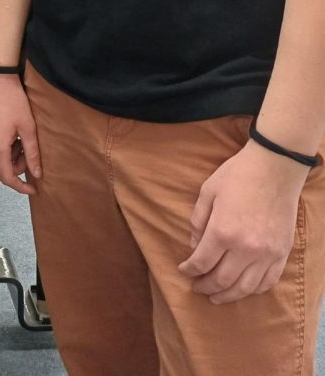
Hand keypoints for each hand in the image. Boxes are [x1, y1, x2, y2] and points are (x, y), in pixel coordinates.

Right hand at [0, 75, 40, 194]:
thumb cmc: (14, 101)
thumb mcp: (28, 127)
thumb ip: (32, 153)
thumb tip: (37, 174)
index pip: (7, 177)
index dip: (20, 187)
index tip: (33, 189)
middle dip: (15, 173)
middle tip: (30, 161)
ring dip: (8, 161)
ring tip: (23, 146)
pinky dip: (2, 151)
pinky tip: (14, 139)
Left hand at [178, 142, 306, 303]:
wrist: (274, 168)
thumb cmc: (237, 175)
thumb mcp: (207, 192)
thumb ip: (198, 221)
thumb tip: (193, 246)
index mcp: (222, 231)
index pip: (201, 262)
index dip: (189, 270)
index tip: (183, 271)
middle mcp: (245, 248)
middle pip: (222, 280)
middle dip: (205, 287)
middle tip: (197, 289)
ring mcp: (266, 253)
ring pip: (245, 288)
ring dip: (228, 296)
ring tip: (216, 297)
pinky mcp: (281, 253)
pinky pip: (268, 282)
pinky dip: (254, 290)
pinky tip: (243, 289)